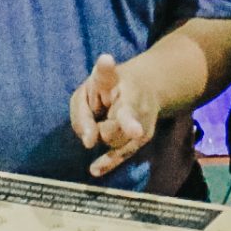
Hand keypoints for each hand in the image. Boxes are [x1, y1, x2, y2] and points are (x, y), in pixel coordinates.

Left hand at [68, 53, 156, 177]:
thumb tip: (89, 142)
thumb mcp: (90, 89)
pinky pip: (124, 152)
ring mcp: (142, 118)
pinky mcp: (144, 136)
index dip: (106, 69)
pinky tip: (94, 170)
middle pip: (114, 122)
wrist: (149, 86)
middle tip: (95, 132)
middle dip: (103, 129)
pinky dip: (109, 162)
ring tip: (105, 124)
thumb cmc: (109, 88)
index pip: (109, 76)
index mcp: (116, 79)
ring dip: (103, 137)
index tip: (106, 60)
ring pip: (114, 139)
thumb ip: (81, 113)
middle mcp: (133, 98)